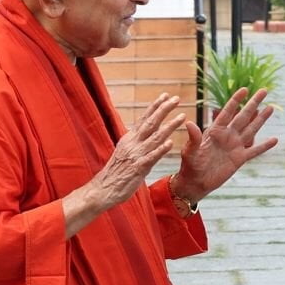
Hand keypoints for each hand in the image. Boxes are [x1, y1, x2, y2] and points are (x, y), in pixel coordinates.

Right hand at [62, 93, 183, 238]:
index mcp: (129, 139)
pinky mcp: (138, 169)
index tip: (165, 95)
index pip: (143, 119)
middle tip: (176, 98)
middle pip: (150, 123)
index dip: (155, 106)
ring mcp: (135, 155)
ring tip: (182, 116)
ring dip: (169, 126)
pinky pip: (151, 157)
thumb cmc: (116, 173)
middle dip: (164, 109)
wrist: (103, 189)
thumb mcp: (125, 153)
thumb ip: (134, 143)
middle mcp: (132, 143)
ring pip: (155, 137)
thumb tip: (141, 133)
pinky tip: (170, 142)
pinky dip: (161, 149)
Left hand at [172, 87, 277, 201]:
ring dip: (261, 119)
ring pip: (251, 130)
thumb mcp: (190, 151)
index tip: (245, 89)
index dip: (236, 100)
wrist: (196, 182)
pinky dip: (265, 146)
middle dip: (253, 103)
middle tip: (264, 91)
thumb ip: (193, 138)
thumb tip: (189, 123)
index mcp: (215, 131)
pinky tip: (275, 140)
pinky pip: (255, 151)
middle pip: (243, 116)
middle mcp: (227, 136)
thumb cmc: (190, 165)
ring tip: (271, 108)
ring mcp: (235, 147)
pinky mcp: (240, 159)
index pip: (228, 112)